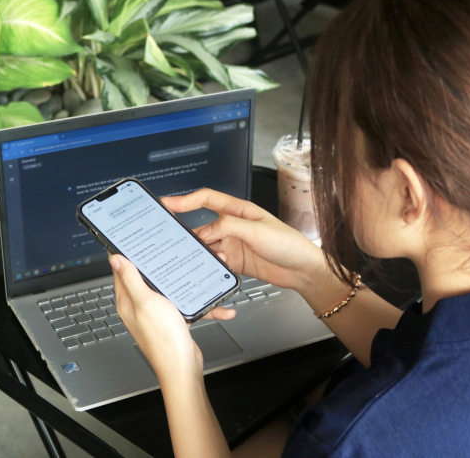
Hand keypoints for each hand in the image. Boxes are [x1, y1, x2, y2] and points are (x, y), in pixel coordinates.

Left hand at [109, 254, 234, 378]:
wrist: (182, 367)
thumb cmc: (162, 339)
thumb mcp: (145, 302)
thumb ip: (131, 280)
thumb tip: (116, 260)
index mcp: (128, 301)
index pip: (123, 271)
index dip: (129, 254)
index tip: (137, 241)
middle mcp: (141, 306)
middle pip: (150, 277)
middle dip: (164, 263)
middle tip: (174, 250)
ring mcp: (158, 313)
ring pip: (171, 289)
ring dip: (187, 282)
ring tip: (202, 272)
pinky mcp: (174, 320)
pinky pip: (188, 305)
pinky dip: (202, 305)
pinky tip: (217, 305)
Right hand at [161, 189, 327, 291]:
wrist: (302, 270)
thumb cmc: (288, 244)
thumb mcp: (256, 231)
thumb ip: (228, 227)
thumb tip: (204, 230)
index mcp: (239, 211)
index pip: (207, 199)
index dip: (186, 200)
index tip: (167, 204)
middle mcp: (233, 226)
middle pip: (203, 226)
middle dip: (188, 232)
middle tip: (170, 239)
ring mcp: (233, 245)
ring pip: (206, 246)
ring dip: (197, 252)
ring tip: (184, 258)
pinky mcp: (235, 262)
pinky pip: (214, 262)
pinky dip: (207, 266)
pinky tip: (202, 269)